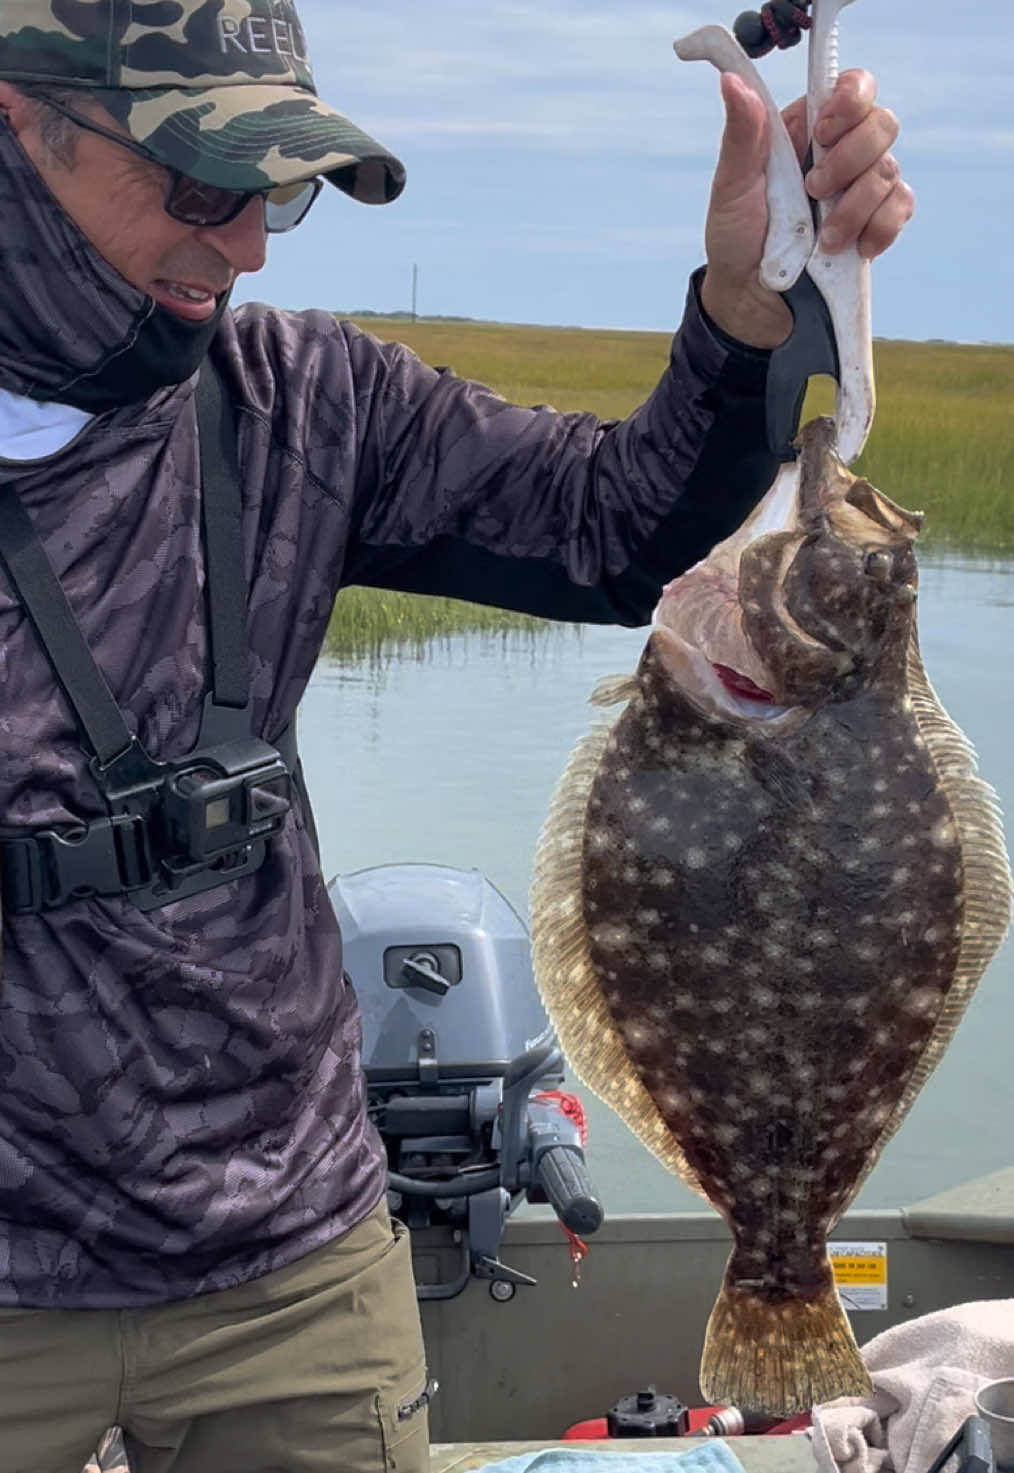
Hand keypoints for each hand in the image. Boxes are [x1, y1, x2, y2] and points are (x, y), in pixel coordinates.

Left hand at [700, 68, 913, 348]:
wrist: (751, 299)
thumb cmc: (736, 239)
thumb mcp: (731, 187)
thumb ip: (742, 136)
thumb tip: (732, 81)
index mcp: (807, 130)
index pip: (852, 86)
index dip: (851, 99)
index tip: (823, 133)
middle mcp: (841, 152)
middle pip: (882, 123)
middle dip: (849, 161)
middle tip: (813, 192)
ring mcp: (862, 188)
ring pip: (890, 170)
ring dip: (854, 208)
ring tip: (822, 240)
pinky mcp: (875, 223)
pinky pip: (901, 208)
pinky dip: (880, 228)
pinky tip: (854, 249)